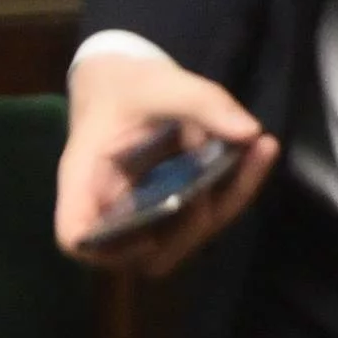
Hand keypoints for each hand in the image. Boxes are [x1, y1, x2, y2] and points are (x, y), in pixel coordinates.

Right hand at [55, 47, 276, 274]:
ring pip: (183, 241)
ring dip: (226, 204)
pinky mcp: (175, 215)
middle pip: (145, 253)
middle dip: (192, 224)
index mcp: (84, 182)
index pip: (76, 236)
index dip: (108, 247)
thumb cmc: (126, 88)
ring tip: (258, 149)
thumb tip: (250, 132)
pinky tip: (262, 149)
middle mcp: (111, 212)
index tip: (146, 229)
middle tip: (221, 177)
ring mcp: (145, 220)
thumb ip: (201, 102)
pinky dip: (237, 188)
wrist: (127, 86)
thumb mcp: (157, 83)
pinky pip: (206, 218)